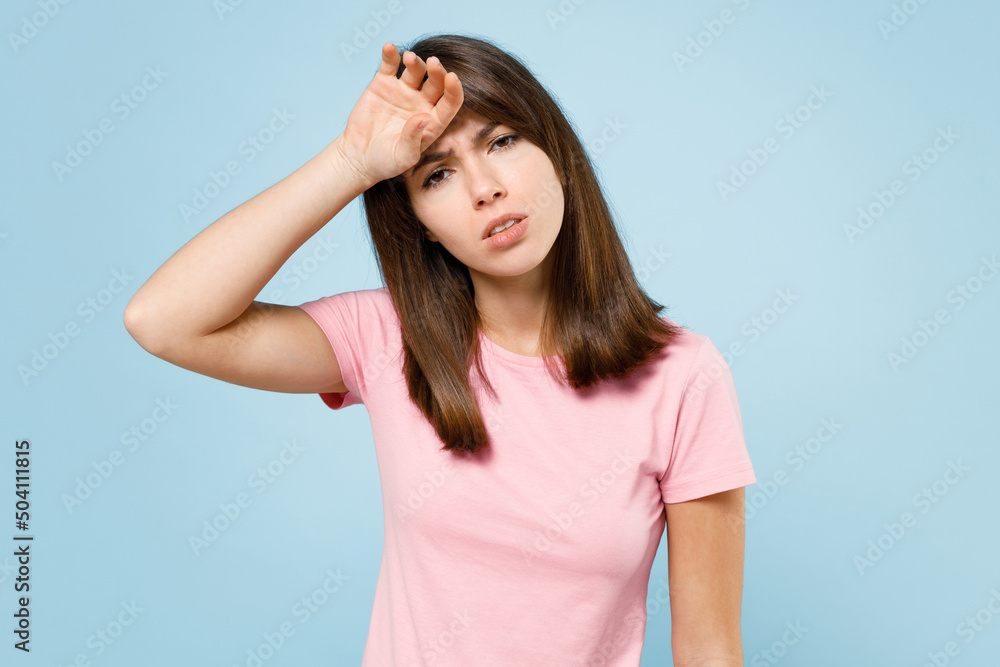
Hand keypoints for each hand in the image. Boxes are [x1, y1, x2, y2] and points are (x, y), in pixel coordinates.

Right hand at [334, 42, 464, 187]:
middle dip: (437, 71)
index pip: (450, 102)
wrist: (359, 157)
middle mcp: (422, 103)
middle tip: (433, 63)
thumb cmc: (385, 162)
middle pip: (436, 82)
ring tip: (409, 58)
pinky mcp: (383, 84)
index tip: (453, 78)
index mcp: (433, 121)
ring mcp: (403, 92)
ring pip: (415, 70)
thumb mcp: (402, 157)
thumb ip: (413, 139)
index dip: (453, 90)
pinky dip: (390, 55)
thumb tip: (423, 118)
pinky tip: (389, 48)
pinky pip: (390, 65)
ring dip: (415, 61)